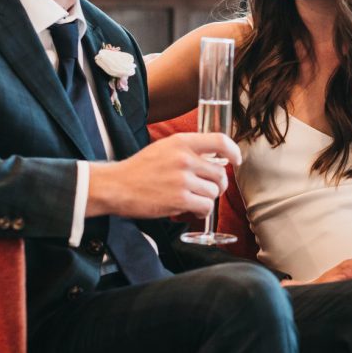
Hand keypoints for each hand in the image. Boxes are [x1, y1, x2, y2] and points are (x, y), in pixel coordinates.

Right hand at [87, 132, 240, 219]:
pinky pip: (206, 207)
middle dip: (217, 185)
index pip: (220, 141)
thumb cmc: (139, 169)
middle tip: (206, 189)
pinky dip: (201, 211)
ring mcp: (182, 179)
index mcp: (182, 142)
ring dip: (207, 199)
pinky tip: (191, 210)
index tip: (236, 161)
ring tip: (193, 200)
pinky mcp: (179, 199)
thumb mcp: (164, 148)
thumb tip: (215, 159)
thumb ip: (189, 150)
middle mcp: (185, 158)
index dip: (234, 151)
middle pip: (220, 173)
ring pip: (214, 192)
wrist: (115, 186)